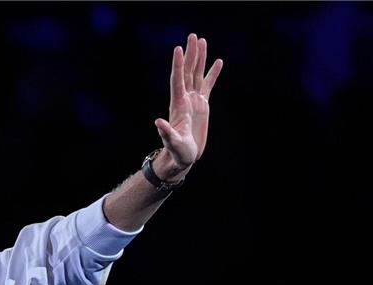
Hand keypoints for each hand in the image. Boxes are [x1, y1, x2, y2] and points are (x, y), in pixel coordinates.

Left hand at [154, 33, 223, 175]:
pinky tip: (218, 61)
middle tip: (192, 36)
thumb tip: (158, 122)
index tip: (178, 49)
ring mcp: (193, 101)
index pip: (177, 80)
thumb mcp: (172, 143)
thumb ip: (166, 133)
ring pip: (197, 75)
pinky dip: (213, 74)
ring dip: (199, 59)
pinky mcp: (202, 106)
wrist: (182, 158)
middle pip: (188, 72)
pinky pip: (208, 85)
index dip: (178, 65)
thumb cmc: (176, 152)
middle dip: (190, 55)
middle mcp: (185, 100)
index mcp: (178, 105)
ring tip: (201, 41)